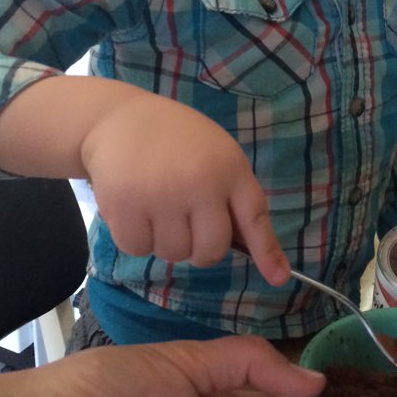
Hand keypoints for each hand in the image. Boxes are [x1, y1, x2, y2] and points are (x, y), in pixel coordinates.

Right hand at [80, 89, 288, 282]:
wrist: (118, 118)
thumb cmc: (176, 141)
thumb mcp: (216, 155)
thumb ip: (231, 197)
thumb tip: (246, 249)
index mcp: (229, 168)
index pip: (254, 217)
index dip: (267, 251)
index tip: (278, 278)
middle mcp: (199, 184)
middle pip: (210, 250)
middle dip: (200, 250)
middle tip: (186, 226)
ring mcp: (161, 196)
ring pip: (173, 254)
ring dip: (165, 242)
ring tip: (157, 207)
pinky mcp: (125, 206)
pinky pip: (138, 249)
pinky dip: (136, 239)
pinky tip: (135, 209)